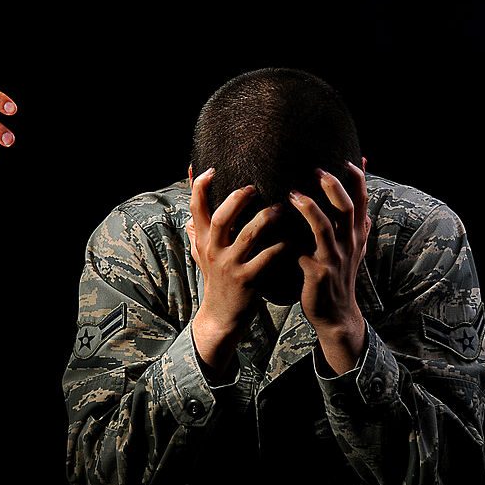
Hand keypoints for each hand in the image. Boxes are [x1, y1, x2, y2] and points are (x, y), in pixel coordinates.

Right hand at [187, 168, 286, 377]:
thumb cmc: (218, 280)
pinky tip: (294, 238)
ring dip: (266, 219)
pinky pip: (267, 258)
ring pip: (247, 236)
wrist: (222, 316)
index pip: (196, 208)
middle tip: (255, 186)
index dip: (200, 187)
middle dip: (237, 199)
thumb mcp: (203, 255)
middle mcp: (214, 250)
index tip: (210, 168)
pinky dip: (281, 247)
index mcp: (204, 241)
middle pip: (220, 218)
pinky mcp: (247, 280)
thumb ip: (198, 233)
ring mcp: (230, 266)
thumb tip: (189, 214)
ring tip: (281, 207)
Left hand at [288, 160, 371, 373]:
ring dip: (311, 209)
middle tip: (318, 169)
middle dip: (334, 187)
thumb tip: (361, 193)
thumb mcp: (352, 247)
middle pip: (347, 209)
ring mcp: (334, 259)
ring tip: (294, 194)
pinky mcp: (317, 273)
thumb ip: (353, 220)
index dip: (358, 179)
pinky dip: (291, 241)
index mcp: (356, 235)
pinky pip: (303, 253)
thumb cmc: (338, 275)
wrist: (336, 314)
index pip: (362, 201)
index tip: (349, 158)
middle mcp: (349, 244)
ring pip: (326, 228)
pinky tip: (276, 231)